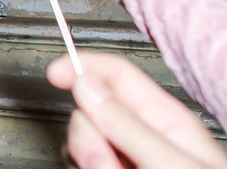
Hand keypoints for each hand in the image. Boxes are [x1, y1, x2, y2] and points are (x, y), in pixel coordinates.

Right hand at [48, 53, 226, 168]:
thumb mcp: (170, 165)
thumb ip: (129, 126)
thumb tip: (89, 86)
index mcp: (168, 122)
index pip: (118, 75)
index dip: (84, 67)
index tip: (56, 73)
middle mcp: (144, 139)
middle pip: (92, 112)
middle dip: (88, 137)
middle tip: (103, 163)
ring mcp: (128, 162)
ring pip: (84, 143)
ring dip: (88, 160)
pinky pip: (83, 166)